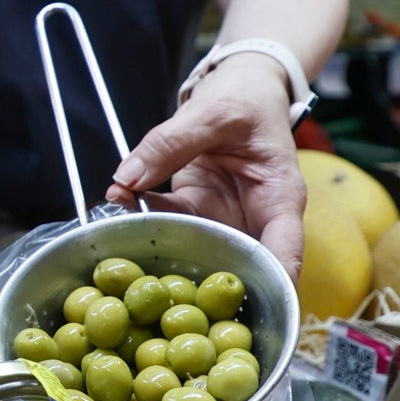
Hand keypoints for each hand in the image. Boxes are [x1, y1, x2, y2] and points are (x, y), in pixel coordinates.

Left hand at [105, 57, 305, 283]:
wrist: (236, 87)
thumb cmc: (247, 98)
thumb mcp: (217, 112)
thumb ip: (172, 141)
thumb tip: (128, 176)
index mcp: (279, 200)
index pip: (283, 252)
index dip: (268, 286)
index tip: (245, 313)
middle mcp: (251, 220)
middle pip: (232, 264)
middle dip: (194, 283)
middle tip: (153, 291)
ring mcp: (218, 220)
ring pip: (189, 248)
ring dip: (153, 244)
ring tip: (118, 231)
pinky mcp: (190, 213)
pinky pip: (162, 222)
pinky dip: (138, 215)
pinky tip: (116, 199)